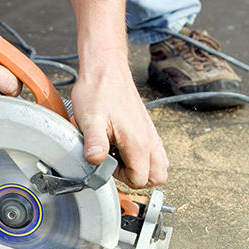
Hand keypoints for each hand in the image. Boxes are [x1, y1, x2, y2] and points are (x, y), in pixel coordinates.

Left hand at [70, 62, 168, 187]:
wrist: (106, 69)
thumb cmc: (98, 92)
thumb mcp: (90, 120)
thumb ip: (94, 144)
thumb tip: (96, 162)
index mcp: (138, 142)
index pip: (140, 180)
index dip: (122, 178)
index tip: (107, 164)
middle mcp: (149, 140)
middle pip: (157, 177)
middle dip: (135, 177)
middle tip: (115, 163)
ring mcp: (150, 134)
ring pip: (158, 166)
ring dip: (140, 168)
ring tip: (118, 155)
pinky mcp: (146, 128)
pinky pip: (154, 153)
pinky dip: (141, 157)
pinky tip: (121, 145)